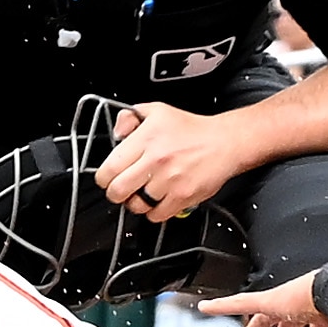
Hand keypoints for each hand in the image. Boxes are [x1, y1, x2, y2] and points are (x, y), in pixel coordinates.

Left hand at [91, 103, 253, 220]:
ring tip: (141, 193)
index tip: (107, 177)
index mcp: (146, 139)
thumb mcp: (156, 111)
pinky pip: (156, 215)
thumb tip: (116, 134)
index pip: (109, 168)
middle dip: (115, 193)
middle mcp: (156, 160)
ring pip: (136, 205)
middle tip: (121, 189)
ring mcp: (169, 180)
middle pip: (118, 191)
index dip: (103, 177)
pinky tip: (157, 199)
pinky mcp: (183, 196)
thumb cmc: (191, 129)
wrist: (224, 142)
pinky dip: (153, 211)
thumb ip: (129, 118)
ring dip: (135, 203)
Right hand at [201, 271, 327, 326]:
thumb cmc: (306, 295)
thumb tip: (205, 306)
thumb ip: (234, 304)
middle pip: (279, 322)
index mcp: (277, 301)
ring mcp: (319, 310)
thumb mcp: (267, 303)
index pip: (249, 304)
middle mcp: (297, 303)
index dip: (230, 307)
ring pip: (306, 326)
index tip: (216, 310)